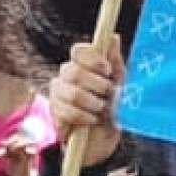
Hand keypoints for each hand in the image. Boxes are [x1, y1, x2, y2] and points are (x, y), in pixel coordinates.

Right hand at [48, 40, 121, 171]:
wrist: (106, 138)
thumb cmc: (113, 107)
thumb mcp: (121, 83)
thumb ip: (115, 61)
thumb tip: (113, 37)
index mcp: (82, 65)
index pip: (78, 51)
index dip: (92, 59)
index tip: (107, 70)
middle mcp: (66, 76)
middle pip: (73, 71)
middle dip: (96, 86)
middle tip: (108, 95)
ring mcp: (58, 94)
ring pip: (72, 93)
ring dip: (93, 104)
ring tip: (101, 110)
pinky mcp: (55, 113)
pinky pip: (68, 112)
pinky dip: (85, 117)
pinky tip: (91, 120)